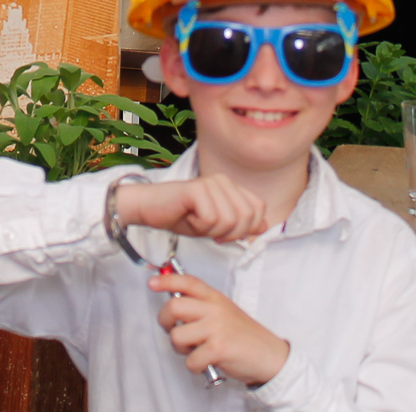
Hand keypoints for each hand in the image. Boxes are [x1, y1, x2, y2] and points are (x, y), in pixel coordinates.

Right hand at [115, 175, 271, 242]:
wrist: (150, 208)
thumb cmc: (181, 216)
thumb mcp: (216, 225)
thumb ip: (241, 224)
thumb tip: (265, 227)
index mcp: (231, 186)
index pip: (258, 210)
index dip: (247, 229)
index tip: (226, 233)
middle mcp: (223, 181)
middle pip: (247, 217)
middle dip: (230, 233)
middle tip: (210, 230)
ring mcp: (210, 182)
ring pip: (230, 220)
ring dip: (212, 230)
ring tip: (197, 222)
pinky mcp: (197, 189)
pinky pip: (211, 218)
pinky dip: (200, 226)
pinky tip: (189, 217)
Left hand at [148, 271, 290, 386]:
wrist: (270, 355)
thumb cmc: (244, 336)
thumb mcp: (225, 312)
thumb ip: (203, 306)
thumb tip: (174, 306)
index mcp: (215, 298)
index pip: (188, 282)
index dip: (167, 280)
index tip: (153, 283)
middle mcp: (215, 309)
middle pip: (174, 307)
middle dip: (165, 321)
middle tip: (172, 329)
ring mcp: (216, 328)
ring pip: (177, 336)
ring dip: (181, 349)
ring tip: (195, 349)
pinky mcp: (218, 348)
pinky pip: (190, 360)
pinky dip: (194, 366)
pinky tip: (206, 362)